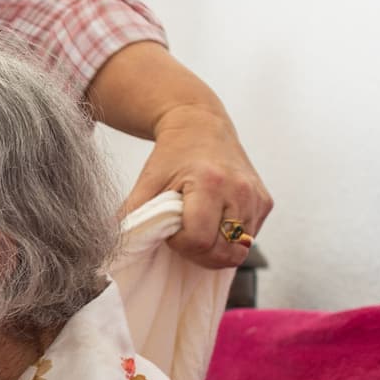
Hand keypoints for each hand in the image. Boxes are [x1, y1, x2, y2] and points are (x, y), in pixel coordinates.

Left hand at [122, 106, 272, 267]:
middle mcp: (239, 190)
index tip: (171, 230)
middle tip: (184, 235)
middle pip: (224, 253)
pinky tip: (215, 221)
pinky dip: (231, 239)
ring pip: (240, 250)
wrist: (202, 126)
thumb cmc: (172, 156)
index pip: (199, 240)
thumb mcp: (147, 182)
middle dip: (200, 253)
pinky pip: (250, 238)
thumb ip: (132, 216)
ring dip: (217, 249)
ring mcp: (256, 197)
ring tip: (199, 227)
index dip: (181, 244)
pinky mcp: (266, 202)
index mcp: (209, 183)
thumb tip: (113, 247)